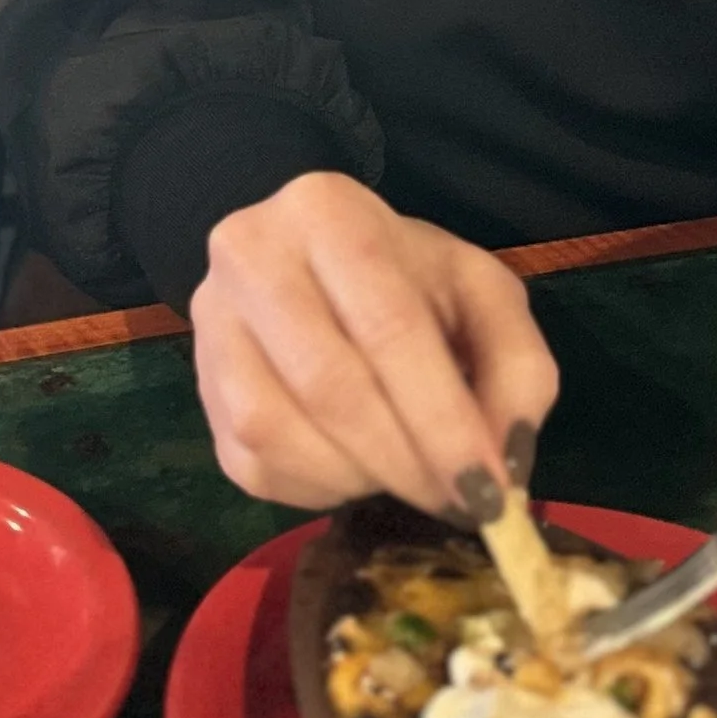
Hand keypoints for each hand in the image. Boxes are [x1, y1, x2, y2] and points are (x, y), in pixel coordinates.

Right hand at [189, 172, 557, 512]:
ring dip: (358, 477)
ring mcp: (210, 325)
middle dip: (406, 462)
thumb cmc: (407, 279)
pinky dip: (317, 489)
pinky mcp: (199, 390)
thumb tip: (505, 461)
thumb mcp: (482, 296)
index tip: (489, 490)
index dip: (444, 420)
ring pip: (276, 430)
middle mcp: (248, 255)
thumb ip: (517, 368)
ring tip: (406, 476)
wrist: (315, 265)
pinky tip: (357, 470)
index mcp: (327, 212)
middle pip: (329, 384)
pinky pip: (251, 465)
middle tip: (461, 505)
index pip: (389, 327)